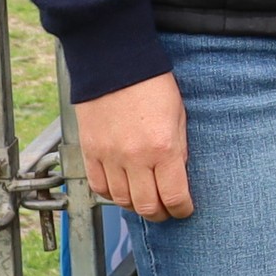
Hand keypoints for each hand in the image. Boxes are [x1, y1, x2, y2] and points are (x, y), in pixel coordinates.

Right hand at [74, 67, 191, 220]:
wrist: (114, 62)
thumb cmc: (151, 83)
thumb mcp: (179, 116)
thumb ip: (179, 149)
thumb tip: (177, 176)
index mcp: (163, 148)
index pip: (174, 197)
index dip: (182, 210)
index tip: (184, 209)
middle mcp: (134, 157)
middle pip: (146, 206)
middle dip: (160, 213)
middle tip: (165, 210)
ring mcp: (109, 156)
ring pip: (122, 200)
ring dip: (136, 205)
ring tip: (144, 199)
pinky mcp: (90, 151)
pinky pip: (99, 186)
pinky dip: (112, 194)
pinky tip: (121, 189)